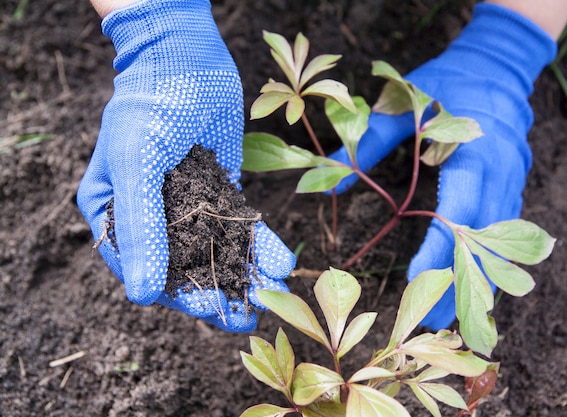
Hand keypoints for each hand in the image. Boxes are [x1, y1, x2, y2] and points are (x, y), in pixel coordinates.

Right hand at [77, 0, 294, 331]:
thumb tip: (142, 295)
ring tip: (274, 296)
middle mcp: (152, 213)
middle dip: (218, 293)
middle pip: (185, 265)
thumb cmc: (149, 104)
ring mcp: (188, 202)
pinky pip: (239, 223)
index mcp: (115, 213)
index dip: (179, 294)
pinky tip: (282, 262)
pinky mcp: (219, 187)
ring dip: (245, 274)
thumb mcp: (136, 164)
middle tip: (249, 319)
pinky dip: (259, 242)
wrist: (185, 56)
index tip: (213, 312)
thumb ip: (140, 228)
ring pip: (217, 249)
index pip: (145, 268)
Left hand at [330, 3, 556, 328]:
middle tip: (435, 323)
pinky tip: (471, 283)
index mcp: (477, 151)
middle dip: (462, 283)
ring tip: (452, 316)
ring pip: (502, 243)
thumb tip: (334, 178)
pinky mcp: (515, 183)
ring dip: (479, 281)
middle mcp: (504, 172)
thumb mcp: (407, 100)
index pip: (460, 212)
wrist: (499, 62)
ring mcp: (516, 179)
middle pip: (487, 241)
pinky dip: (488, 260)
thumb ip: (371, 139)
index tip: (413, 281)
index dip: (439, 251)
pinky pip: (505, 231)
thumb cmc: (448, 79)